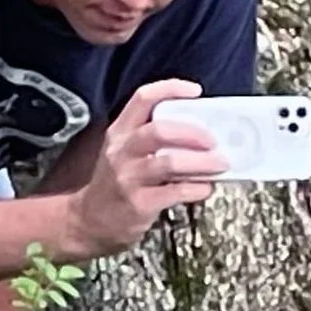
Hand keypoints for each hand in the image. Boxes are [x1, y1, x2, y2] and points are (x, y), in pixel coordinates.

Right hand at [66, 79, 229, 259]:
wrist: (90, 221)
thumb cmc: (115, 184)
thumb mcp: (123, 152)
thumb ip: (152, 138)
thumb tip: (200, 131)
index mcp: (119, 132)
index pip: (143, 99)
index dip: (170, 89)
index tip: (195, 92)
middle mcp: (121, 152)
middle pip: (159, 130)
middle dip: (193, 133)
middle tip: (214, 140)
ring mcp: (128, 178)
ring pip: (170, 163)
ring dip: (203, 163)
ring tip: (221, 164)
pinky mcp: (138, 204)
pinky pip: (175, 192)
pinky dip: (197, 188)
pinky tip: (206, 187)